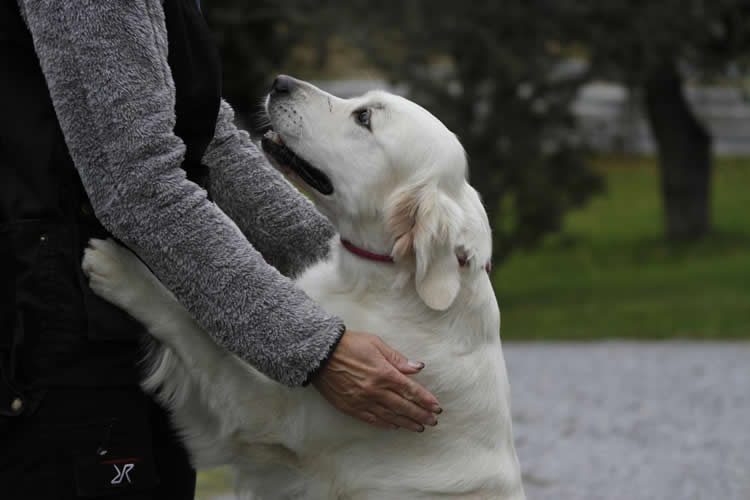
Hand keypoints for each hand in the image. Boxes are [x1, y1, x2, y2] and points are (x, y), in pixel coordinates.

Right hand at [311, 330, 441, 431]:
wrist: (320, 353)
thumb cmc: (349, 345)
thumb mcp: (376, 345)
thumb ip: (398, 359)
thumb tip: (418, 367)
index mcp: (384, 373)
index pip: (411, 390)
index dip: (425, 400)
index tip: (437, 408)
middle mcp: (375, 390)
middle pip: (403, 406)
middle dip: (420, 415)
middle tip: (433, 422)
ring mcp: (362, 400)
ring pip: (390, 416)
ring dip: (407, 422)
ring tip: (419, 428)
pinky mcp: (350, 407)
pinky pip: (372, 419)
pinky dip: (385, 424)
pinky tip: (395, 426)